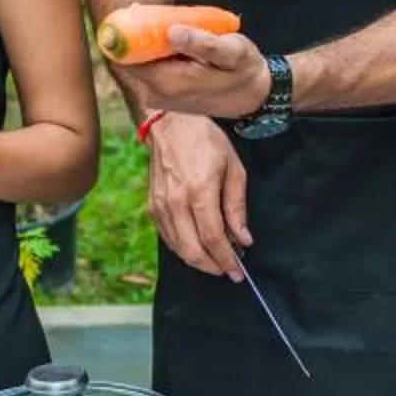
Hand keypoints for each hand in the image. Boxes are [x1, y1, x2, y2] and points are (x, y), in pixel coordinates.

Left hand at [121, 26, 271, 118]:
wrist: (254, 97)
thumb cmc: (245, 70)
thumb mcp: (232, 52)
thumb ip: (203, 43)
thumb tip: (171, 32)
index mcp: (168, 83)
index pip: (127, 56)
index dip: (128, 32)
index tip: (138, 11)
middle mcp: (157, 94)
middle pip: (132, 58)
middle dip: (141, 34)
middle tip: (160, 14)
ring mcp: (158, 97)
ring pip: (141, 61)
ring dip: (151, 42)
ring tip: (175, 27)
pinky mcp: (163, 95)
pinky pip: (151, 68)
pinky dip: (158, 53)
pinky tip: (177, 42)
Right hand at [146, 111, 250, 276]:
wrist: (171, 123)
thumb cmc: (206, 141)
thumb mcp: (233, 168)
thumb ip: (237, 207)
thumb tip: (243, 239)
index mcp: (199, 191)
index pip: (212, 238)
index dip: (226, 260)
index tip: (237, 272)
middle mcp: (176, 202)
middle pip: (193, 250)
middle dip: (212, 267)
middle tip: (228, 271)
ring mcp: (161, 206)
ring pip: (178, 248)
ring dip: (198, 260)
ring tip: (216, 259)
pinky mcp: (153, 206)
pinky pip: (168, 238)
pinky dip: (183, 248)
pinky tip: (197, 246)